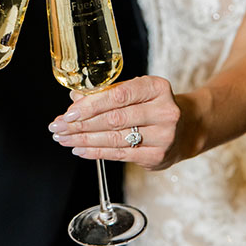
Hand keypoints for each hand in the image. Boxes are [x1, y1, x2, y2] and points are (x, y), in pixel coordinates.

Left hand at [48, 75, 182, 170]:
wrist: (186, 128)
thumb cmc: (154, 105)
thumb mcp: (137, 91)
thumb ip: (107, 92)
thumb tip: (75, 98)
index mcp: (157, 88)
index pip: (119, 95)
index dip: (91, 104)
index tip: (69, 111)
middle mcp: (164, 112)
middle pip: (114, 119)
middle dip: (80, 124)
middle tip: (58, 126)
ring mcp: (163, 136)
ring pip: (114, 139)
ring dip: (83, 140)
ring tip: (64, 138)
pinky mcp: (157, 157)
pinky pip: (119, 154)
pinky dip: (96, 152)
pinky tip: (80, 149)